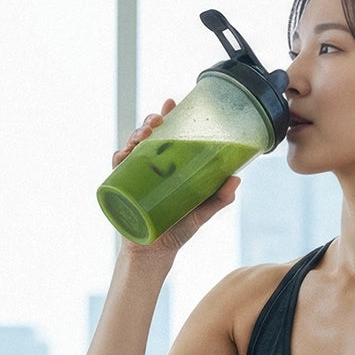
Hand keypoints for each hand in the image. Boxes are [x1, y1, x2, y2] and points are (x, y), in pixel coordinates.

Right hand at [115, 100, 240, 256]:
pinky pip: (117, 168)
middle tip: (157, 120)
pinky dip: (119, 157)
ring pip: (130, 147)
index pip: (167, 135)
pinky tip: (125, 154)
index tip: (171, 102)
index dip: (168, 116)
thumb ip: (220, 198)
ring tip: (144, 135)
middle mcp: (150, 167)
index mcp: (168, 166)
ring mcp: (134, 177)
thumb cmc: (179, 228)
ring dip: (135, 135)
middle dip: (149, 122)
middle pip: (147, 136)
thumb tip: (236, 178)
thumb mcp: (203, 211)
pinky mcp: (122, 189)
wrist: (156, 252)